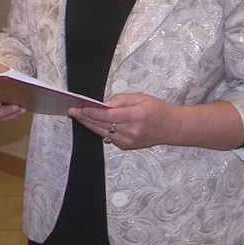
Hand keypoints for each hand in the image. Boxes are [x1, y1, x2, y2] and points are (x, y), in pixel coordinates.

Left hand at [70, 94, 243, 151]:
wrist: (171, 127)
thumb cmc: (156, 109)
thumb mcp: (140, 97)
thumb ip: (120, 100)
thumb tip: (102, 104)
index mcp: (136, 116)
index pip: (107, 116)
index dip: (90, 112)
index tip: (78, 108)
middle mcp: (131, 131)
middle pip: (102, 125)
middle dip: (85, 118)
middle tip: (72, 111)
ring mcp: (129, 141)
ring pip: (103, 133)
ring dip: (89, 125)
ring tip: (78, 117)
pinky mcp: (127, 146)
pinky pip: (109, 137)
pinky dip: (100, 130)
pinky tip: (92, 123)